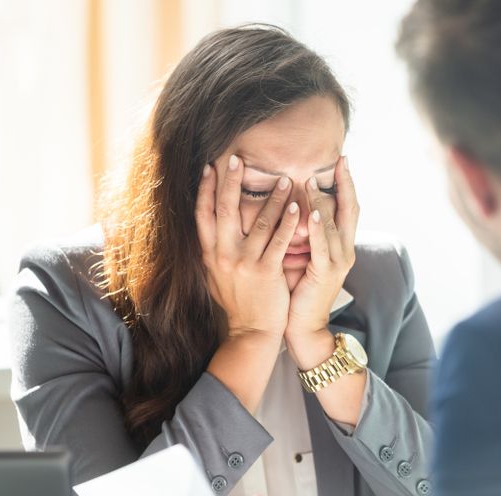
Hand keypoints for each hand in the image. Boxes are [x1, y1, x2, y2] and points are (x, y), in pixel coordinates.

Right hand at [196, 155, 299, 339]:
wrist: (251, 332)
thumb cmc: (237, 303)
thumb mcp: (215, 277)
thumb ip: (212, 252)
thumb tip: (206, 229)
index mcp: (209, 254)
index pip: (202, 214)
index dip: (205, 189)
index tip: (210, 167)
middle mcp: (223, 255)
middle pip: (224, 210)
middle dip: (231, 181)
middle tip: (238, 158)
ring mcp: (244, 263)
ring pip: (258, 222)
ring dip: (273, 198)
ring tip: (285, 178)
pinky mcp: (266, 271)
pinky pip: (279, 241)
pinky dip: (288, 222)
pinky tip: (297, 207)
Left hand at [285, 156, 359, 343]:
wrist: (304, 327)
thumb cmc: (299, 292)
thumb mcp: (303, 256)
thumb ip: (302, 233)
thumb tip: (288, 205)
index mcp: (340, 245)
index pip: (347, 207)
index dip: (346, 184)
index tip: (340, 160)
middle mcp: (345, 250)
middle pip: (350, 209)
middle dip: (346, 183)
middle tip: (341, 160)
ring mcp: (338, 262)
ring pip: (333, 224)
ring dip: (322, 201)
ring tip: (310, 180)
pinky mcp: (326, 273)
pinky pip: (322, 246)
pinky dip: (317, 227)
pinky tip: (311, 212)